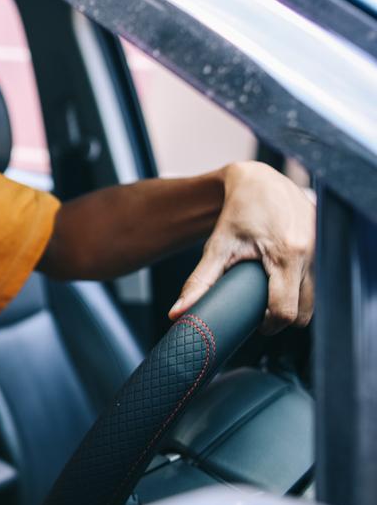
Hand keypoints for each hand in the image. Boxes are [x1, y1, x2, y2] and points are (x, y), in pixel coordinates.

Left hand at [169, 161, 314, 333]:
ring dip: (295, 301)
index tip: (255, 324)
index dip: (269, 324)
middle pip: (304, 311)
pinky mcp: (327, 246)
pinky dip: (302, 285)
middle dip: (283, 316)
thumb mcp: (217, 246)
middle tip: (261, 310)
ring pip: (315, 297)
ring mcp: (323, 250)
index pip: (285, 310)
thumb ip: (199, 282)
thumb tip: (177, 313)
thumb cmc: (238, 211)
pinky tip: (284, 278)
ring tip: (271, 293)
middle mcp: (311, 254)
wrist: (259, 180)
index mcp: (287, 255)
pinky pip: (319, 280)